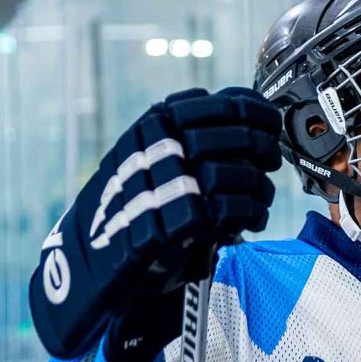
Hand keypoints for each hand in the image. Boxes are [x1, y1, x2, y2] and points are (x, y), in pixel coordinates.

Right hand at [29, 88, 281, 361]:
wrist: (90, 258)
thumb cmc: (132, 205)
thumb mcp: (153, 154)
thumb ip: (193, 132)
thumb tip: (256, 114)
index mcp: (156, 122)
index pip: (224, 103)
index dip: (258, 113)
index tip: (270, 125)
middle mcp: (157, 146)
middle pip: (240, 137)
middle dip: (265, 151)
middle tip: (270, 164)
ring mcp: (162, 183)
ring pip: (239, 174)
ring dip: (260, 189)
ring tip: (259, 200)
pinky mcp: (171, 221)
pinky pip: (230, 211)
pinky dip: (251, 215)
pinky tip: (251, 221)